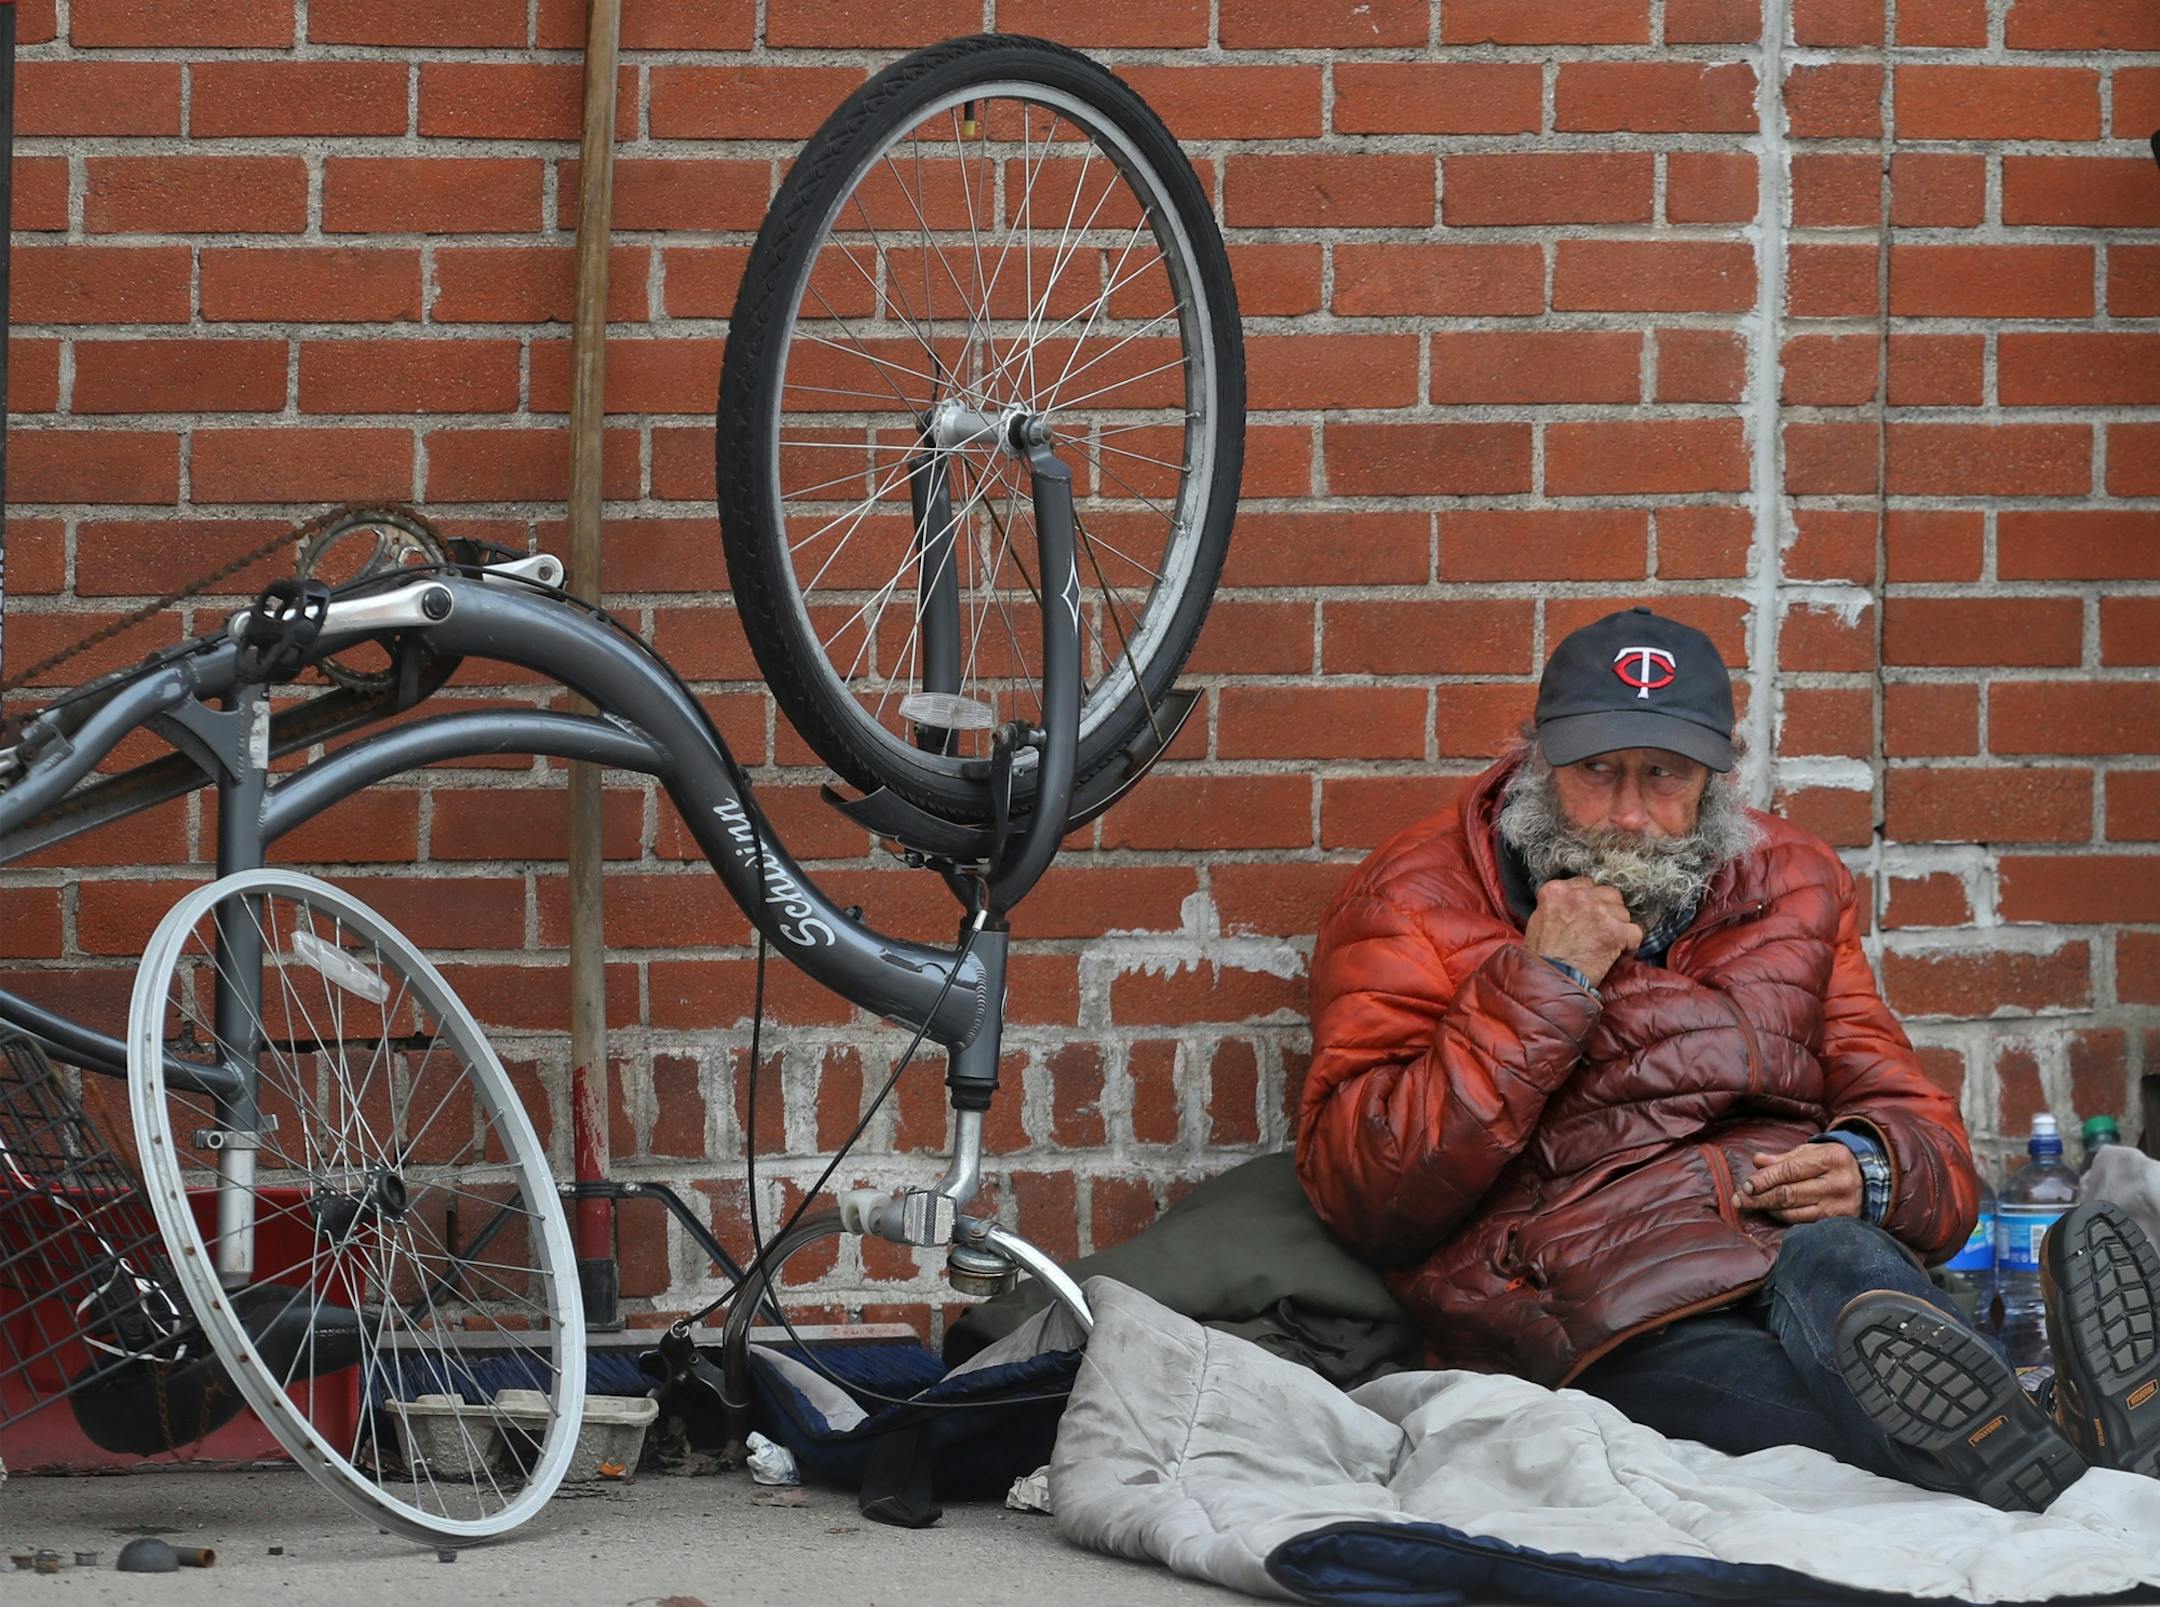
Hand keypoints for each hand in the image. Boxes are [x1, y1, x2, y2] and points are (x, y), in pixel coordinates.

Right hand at [1523, 877, 1643, 987]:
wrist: (1549, 980)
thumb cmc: (1541, 957)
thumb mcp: (1538, 920)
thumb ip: (1557, 904)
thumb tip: (1571, 904)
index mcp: (1556, 891)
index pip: (1586, 884)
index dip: (1590, 901)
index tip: (1589, 916)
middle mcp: (1579, 896)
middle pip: (1609, 894)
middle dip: (1608, 911)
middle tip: (1601, 930)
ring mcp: (1599, 912)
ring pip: (1623, 913)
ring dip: (1618, 929)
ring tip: (1607, 947)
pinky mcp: (1616, 931)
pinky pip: (1635, 933)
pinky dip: (1629, 947)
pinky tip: (1618, 956)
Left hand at [1740, 1143, 1863, 1222]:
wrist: (1872, 1179)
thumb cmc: (1834, 1162)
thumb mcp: (1812, 1152)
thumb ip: (1783, 1158)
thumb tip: (1756, 1161)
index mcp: (1830, 1159)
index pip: (1790, 1171)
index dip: (1764, 1179)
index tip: (1746, 1186)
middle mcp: (1837, 1183)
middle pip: (1789, 1194)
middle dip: (1759, 1198)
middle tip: (1738, 1200)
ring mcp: (1839, 1205)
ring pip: (1794, 1211)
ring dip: (1768, 1209)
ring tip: (1751, 1205)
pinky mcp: (1839, 1221)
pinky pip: (1804, 1222)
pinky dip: (1783, 1217)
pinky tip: (1771, 1212)